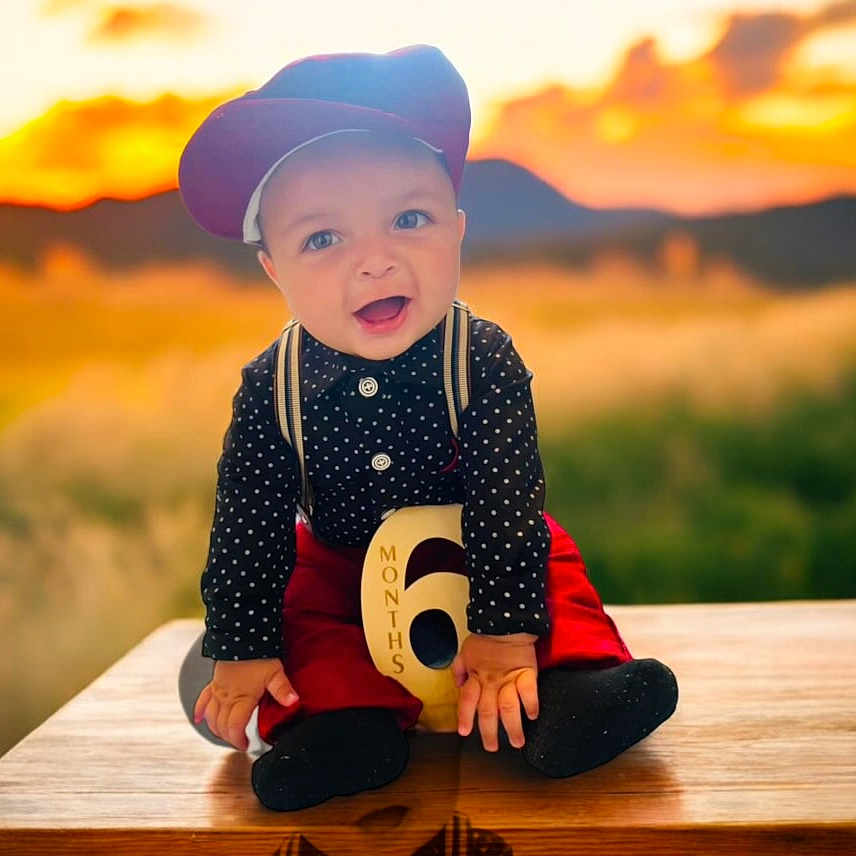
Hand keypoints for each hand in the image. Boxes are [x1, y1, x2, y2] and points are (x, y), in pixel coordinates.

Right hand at [193, 658, 297, 750]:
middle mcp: (227, 697)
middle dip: (229, 738)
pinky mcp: (214, 682)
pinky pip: (203, 699)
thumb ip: (283, 689)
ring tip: (226, 735)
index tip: (247, 745)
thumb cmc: (259, 654)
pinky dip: (199, 711)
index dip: (239, 741)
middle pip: (222, 726)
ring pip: (211, 717)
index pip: (235, 728)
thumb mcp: (275, 672)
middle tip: (240, 742)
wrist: (242, 635)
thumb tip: (294, 702)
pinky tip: (198, 719)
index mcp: (242, 698)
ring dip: (216, 729)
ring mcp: (218, 690)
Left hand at [452, 632, 538, 751]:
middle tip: (492, 747)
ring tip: (517, 742)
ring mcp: (509, 678)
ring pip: (509, 708)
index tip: (464, 732)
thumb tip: (457, 685)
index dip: (465, 717)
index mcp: (475, 676)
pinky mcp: (527, 673)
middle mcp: (491, 681)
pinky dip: (531, 705)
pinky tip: (533, 716)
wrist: (507, 621)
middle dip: (489, 733)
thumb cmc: (485, 637)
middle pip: (488, 712)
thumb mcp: (465, 651)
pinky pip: (529, 692)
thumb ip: (459, 670)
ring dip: (512, 727)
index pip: (466, 701)